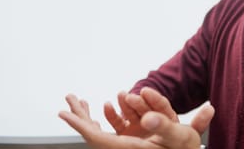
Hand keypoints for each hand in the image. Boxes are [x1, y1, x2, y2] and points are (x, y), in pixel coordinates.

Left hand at [59, 93, 213, 148]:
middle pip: (94, 134)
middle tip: (70, 99)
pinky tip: (109, 106)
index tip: (63, 114)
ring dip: (92, 115)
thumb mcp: (180, 137)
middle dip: (80, 115)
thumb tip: (147, 117)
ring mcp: (128, 145)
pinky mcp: (133, 141)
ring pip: (102, 131)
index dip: (79, 125)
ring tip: (82, 101)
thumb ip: (164, 123)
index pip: (97, 138)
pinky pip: (114, 129)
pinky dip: (109, 116)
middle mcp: (125, 148)